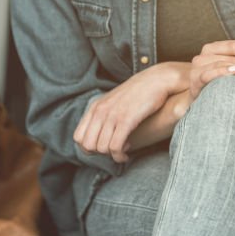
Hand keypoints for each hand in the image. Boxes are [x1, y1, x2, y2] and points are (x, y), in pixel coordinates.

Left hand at [73, 62, 187, 162]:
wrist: (157, 79)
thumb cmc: (139, 92)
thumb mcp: (114, 100)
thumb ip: (103, 113)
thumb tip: (99, 132)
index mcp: (95, 107)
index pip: (78, 137)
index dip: (89, 148)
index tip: (104, 146)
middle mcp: (100, 111)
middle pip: (88, 146)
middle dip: (100, 154)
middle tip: (113, 150)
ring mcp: (112, 115)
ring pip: (101, 148)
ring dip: (112, 155)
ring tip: (123, 149)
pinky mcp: (126, 120)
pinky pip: (115, 147)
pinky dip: (119, 156)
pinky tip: (127, 153)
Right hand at [189, 40, 234, 98]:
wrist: (195, 104)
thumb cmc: (216, 88)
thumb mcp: (230, 75)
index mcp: (213, 49)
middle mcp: (204, 54)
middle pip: (233, 55)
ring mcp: (198, 66)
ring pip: (225, 63)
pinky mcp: (195, 80)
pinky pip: (209, 73)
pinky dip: (223, 71)